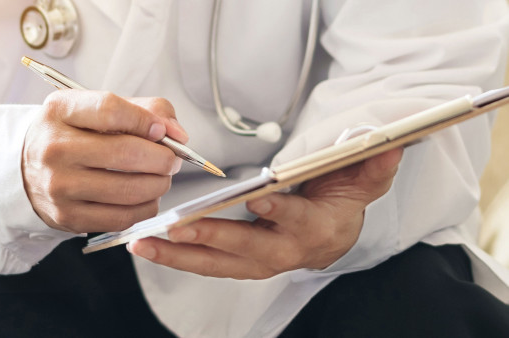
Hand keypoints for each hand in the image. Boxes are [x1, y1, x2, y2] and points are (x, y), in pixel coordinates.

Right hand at [22, 90, 187, 233]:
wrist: (27, 169)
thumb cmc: (73, 134)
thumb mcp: (96, 108)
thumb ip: (143, 110)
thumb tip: (177, 134)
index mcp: (60, 111)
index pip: (110, 110)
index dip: (146, 121)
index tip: (163, 131)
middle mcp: (54, 148)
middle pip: (125, 153)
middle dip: (163, 158)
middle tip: (172, 160)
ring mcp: (59, 186)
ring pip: (129, 190)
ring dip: (159, 185)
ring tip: (161, 177)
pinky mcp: (68, 217)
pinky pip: (123, 217)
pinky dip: (145, 207)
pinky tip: (145, 197)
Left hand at [127, 148, 402, 278]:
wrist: (331, 234)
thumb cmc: (339, 202)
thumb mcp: (363, 180)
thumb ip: (373, 163)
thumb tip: (390, 144)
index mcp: (314, 227)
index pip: (296, 219)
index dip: (279, 211)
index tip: (258, 199)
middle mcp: (283, 250)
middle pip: (245, 247)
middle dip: (212, 237)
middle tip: (178, 226)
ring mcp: (256, 261)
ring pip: (216, 262)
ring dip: (180, 255)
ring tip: (144, 243)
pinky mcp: (235, 264)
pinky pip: (204, 264)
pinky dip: (176, 257)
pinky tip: (148, 246)